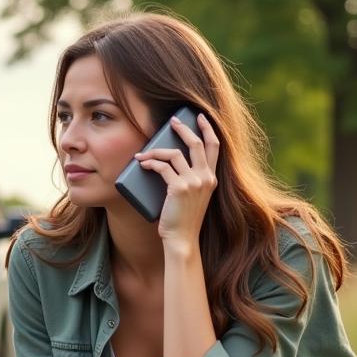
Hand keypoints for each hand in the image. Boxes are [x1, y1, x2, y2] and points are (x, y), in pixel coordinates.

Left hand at [135, 112, 219, 254]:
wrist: (182, 239)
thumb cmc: (183, 220)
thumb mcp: (193, 197)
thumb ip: (191, 180)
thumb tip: (171, 163)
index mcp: (212, 179)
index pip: (215, 146)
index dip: (208, 129)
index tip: (200, 117)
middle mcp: (206, 177)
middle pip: (196, 143)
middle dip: (183, 129)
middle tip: (171, 122)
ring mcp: (194, 182)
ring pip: (174, 154)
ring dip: (156, 150)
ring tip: (143, 153)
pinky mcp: (179, 188)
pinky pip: (162, 167)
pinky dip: (150, 163)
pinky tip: (142, 164)